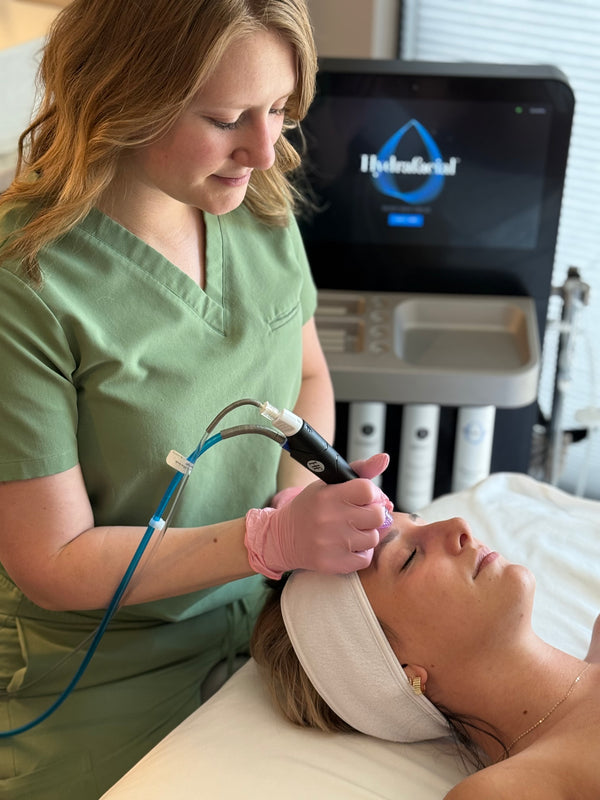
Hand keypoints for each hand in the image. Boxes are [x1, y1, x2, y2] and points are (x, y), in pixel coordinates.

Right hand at [245, 453, 391, 577]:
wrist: (281, 538)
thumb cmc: (310, 508)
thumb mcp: (327, 484)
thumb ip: (359, 471)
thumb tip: (384, 458)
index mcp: (328, 495)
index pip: (368, 490)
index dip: (373, 494)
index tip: (366, 498)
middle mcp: (330, 519)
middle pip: (377, 515)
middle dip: (373, 514)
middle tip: (360, 515)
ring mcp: (332, 543)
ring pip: (374, 538)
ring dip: (367, 534)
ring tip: (350, 531)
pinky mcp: (334, 563)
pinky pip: (366, 558)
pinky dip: (361, 553)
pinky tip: (347, 545)